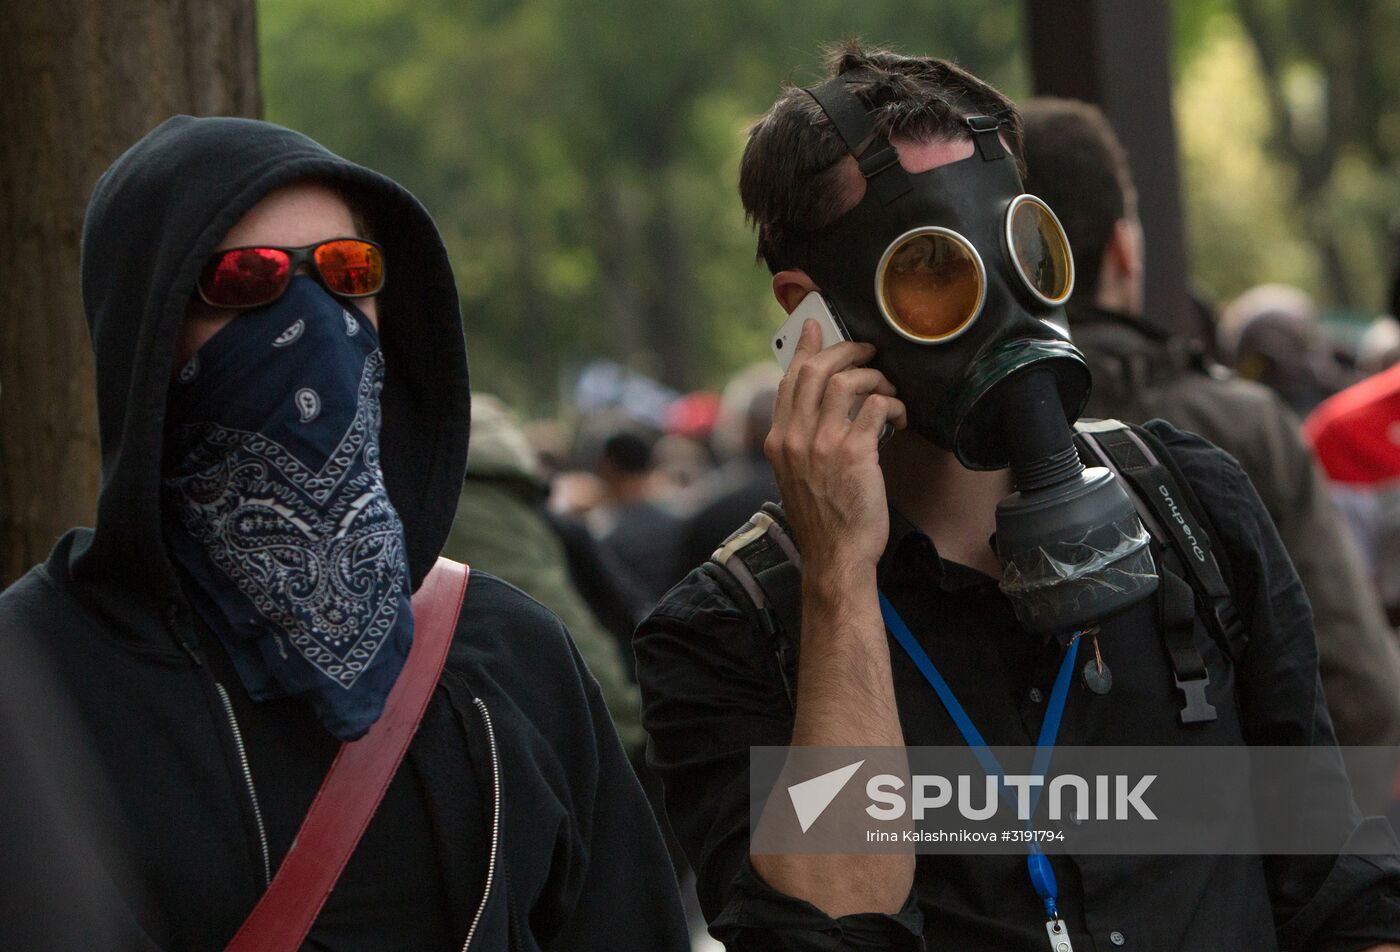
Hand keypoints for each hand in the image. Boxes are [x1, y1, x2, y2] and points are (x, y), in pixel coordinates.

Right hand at [765, 319, 906, 574]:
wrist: (835, 556)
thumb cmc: (823, 521)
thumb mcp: (796, 477)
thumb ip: (801, 443)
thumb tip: (820, 410)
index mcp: (778, 441)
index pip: (788, 381)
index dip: (804, 350)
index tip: (814, 328)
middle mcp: (794, 438)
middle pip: (814, 371)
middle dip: (844, 351)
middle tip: (866, 351)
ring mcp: (821, 444)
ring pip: (845, 381)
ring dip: (873, 377)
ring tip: (886, 387)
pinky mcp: (853, 453)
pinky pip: (875, 406)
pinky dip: (892, 404)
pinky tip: (898, 415)